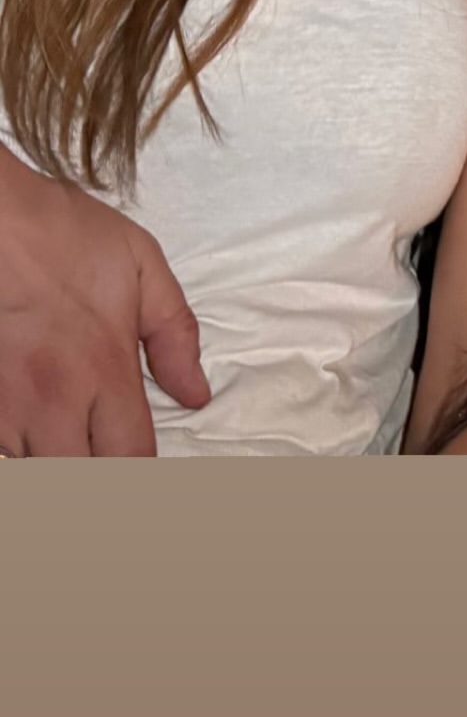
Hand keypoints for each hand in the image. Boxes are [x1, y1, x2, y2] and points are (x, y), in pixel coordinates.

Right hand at [0, 150, 209, 454]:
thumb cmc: (61, 233)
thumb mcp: (140, 264)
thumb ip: (174, 333)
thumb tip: (196, 392)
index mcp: (103, 371)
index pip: (132, 460)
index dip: (143, 476)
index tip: (147, 473)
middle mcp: (52, 403)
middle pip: (78, 483)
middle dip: (96, 476)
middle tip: (104, 453)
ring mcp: (6, 408)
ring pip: (33, 470)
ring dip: (53, 461)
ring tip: (66, 434)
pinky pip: (1, 447)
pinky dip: (16, 444)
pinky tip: (31, 419)